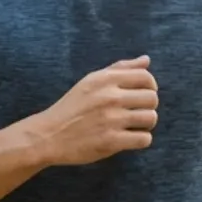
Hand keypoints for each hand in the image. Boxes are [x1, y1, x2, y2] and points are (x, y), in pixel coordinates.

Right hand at [35, 56, 157, 166]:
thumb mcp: (91, 81)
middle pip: (152, 98)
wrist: (49, 135)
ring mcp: (111, 120)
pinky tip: (129, 138)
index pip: (145, 77)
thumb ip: (120, 69)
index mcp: (105, 80)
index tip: (142, 95)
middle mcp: (109, 97)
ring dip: (146, 124)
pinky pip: (144, 139)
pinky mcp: (111, 141)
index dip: (150, 86)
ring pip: (151, 118)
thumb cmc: (72, 107)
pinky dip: (140, 140)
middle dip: (149, 106)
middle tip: (137, 112)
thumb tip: (147, 60)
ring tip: (134, 126)